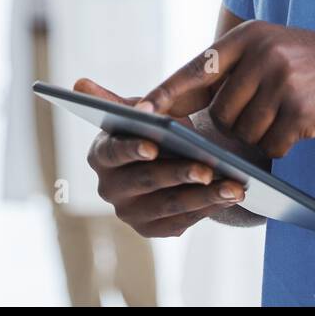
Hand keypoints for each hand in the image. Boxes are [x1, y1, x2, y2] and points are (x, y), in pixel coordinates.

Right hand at [76, 78, 246, 238]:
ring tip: (235, 185)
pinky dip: (209, 208)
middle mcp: (109, 188)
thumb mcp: (140, 111)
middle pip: (147, 181)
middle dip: (180, 173)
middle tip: (209, 168)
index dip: (132, 149)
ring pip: (169, 205)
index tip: (154, 146)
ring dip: (204, 196)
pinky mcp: (151, 230)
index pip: (113, 152)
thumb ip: (114, 101)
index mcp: (100, 154)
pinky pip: (182, 222)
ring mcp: (129, 213)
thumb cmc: (154, 128)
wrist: (172, 157)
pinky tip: (231, 196)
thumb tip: (79, 85)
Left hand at [139, 21, 314, 158]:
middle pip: (220, 112)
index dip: (166, 93)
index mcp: (247, 37)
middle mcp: (261, 53)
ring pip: (244, 132)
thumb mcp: (271, 50)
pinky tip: (304, 123)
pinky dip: (283, 144)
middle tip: (270, 110)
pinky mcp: (300, 109)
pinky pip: (272, 145)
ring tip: (290, 112)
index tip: (140, 112)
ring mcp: (281, 80)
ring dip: (263, 134)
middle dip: (238, 123)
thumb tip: (179, 103)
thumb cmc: (313, 67)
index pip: (196, 69)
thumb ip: (233, 70)